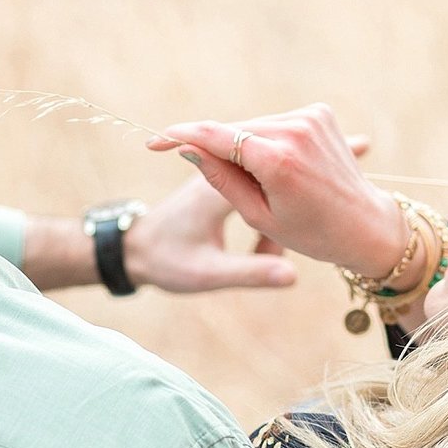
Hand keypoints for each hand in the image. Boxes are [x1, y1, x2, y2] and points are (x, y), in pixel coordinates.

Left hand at [123, 175, 296, 291]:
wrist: (132, 251)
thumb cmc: (164, 260)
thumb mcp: (208, 274)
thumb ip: (250, 272)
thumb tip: (292, 276)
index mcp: (216, 188)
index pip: (269, 172)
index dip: (296, 188)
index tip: (315, 206)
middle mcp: (218, 171)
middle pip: (271, 175)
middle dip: (289, 204)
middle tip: (297, 234)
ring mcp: (219, 175)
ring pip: (265, 183)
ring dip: (275, 216)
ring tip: (270, 254)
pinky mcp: (220, 184)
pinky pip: (256, 188)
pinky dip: (265, 214)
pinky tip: (263, 246)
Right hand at [148, 105, 403, 277]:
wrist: (366, 227)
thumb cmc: (311, 234)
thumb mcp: (258, 216)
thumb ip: (221, 178)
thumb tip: (189, 148)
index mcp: (279, 161)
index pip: (216, 136)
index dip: (181, 136)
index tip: (155, 141)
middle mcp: (296, 131)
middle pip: (234, 131)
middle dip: (216, 148)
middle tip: (211, 178)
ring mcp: (311, 118)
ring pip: (254, 125)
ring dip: (243, 145)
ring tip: (260, 184)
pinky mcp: (319, 113)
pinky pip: (275, 123)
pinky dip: (267, 141)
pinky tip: (279, 169)